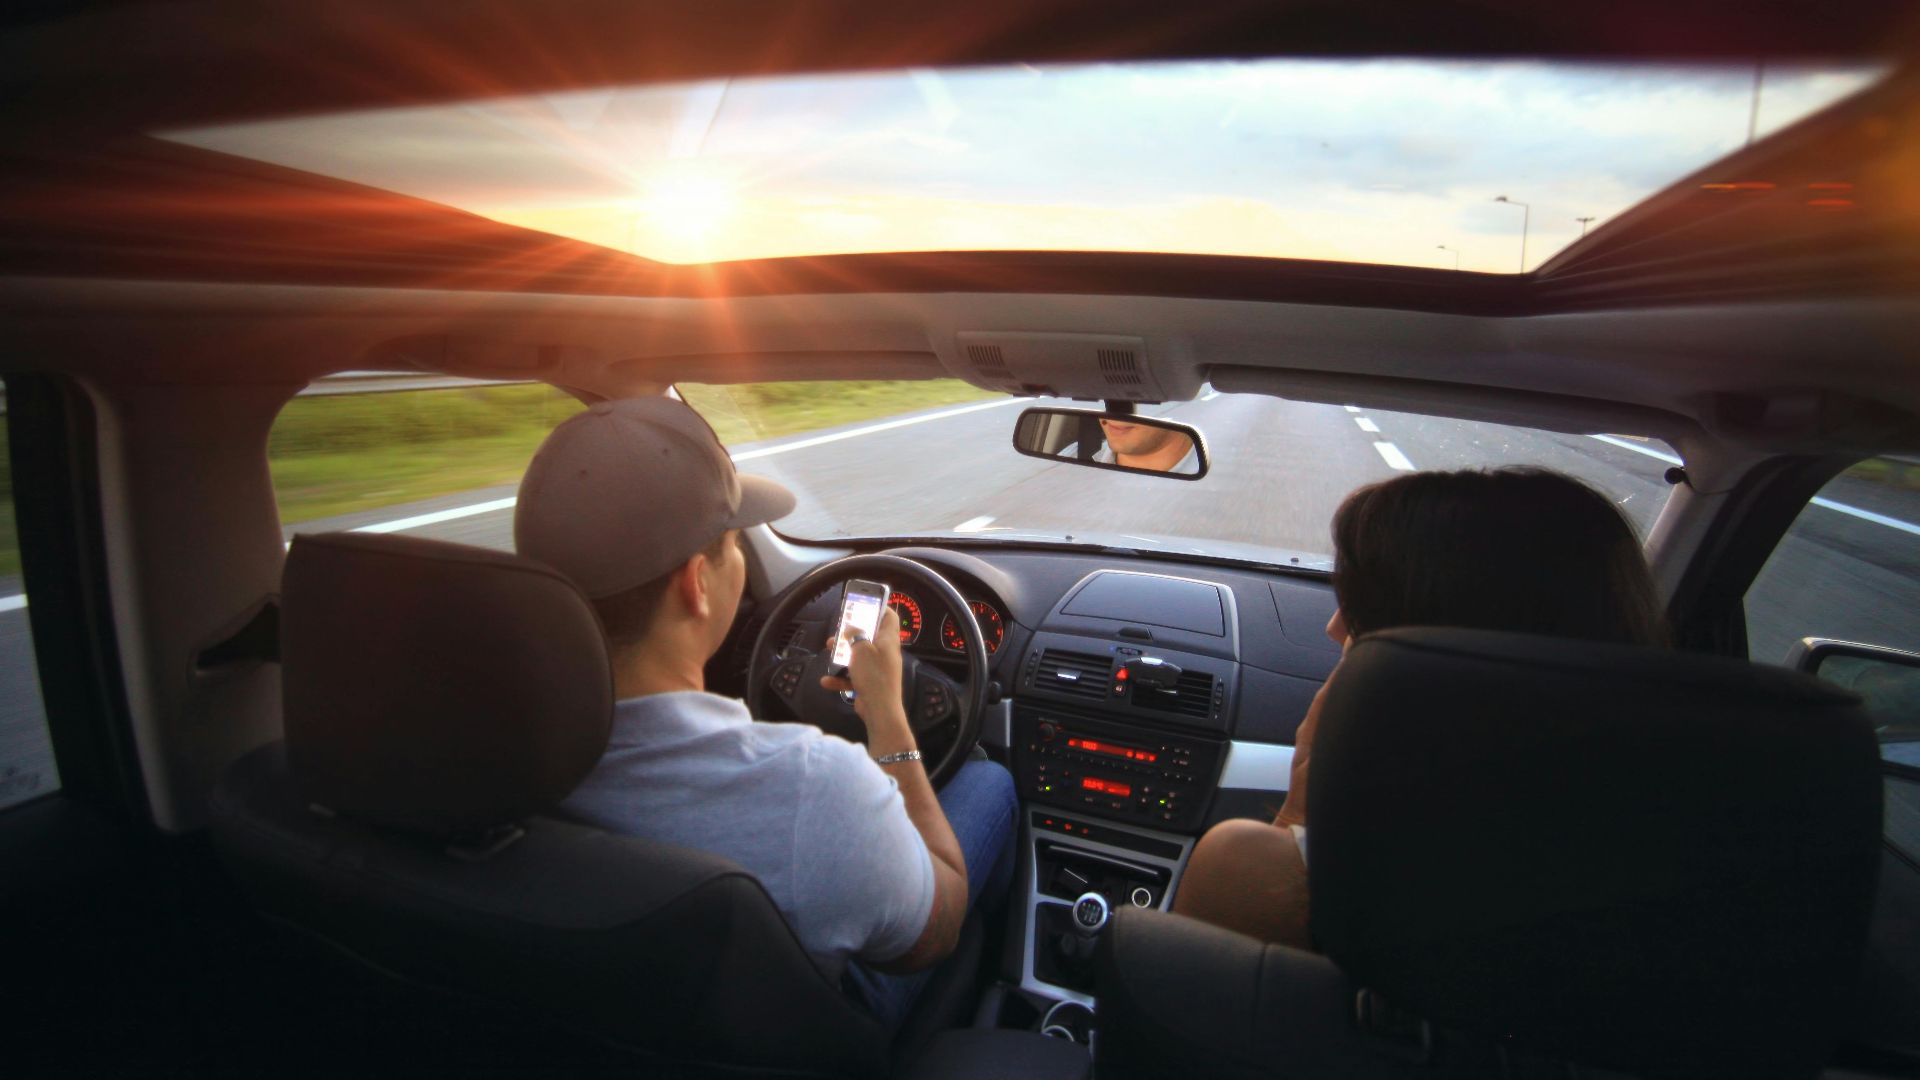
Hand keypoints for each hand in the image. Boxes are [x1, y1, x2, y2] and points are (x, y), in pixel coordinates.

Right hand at [820, 608, 911, 739]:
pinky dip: (841, 677)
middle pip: (870, 636)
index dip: (879, 607)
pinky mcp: (870, 683)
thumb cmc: (873, 674)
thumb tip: (852, 627)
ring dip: (843, 653)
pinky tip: (828, 680)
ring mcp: (878, 669)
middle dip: (852, 632)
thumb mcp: (861, 649)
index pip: (890, 617)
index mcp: (888, 640)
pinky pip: (854, 676)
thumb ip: (855, 635)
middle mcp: (885, 653)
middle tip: (840, 629)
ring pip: (859, 655)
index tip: (865, 602)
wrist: (879, 709)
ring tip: (830, 650)